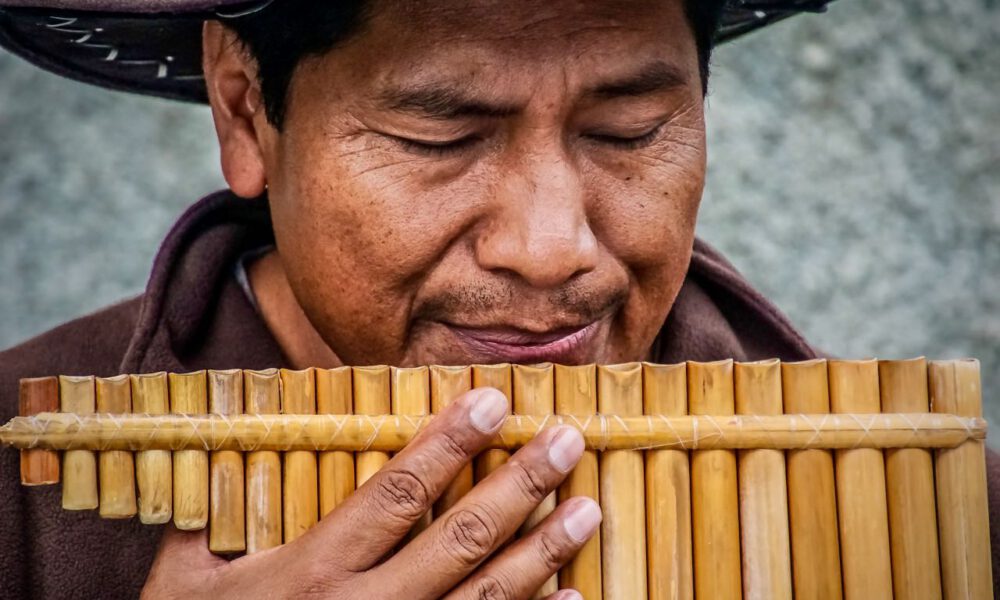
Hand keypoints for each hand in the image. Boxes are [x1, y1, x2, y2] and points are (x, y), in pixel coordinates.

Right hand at [141, 387, 600, 599]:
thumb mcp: (182, 580)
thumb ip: (209, 514)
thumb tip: (229, 444)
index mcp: (312, 572)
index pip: (396, 493)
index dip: (448, 443)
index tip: (493, 401)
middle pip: (458, 541)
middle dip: (518, 485)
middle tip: (566, 439)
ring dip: (542, 552)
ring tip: (587, 508)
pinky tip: (571, 598)